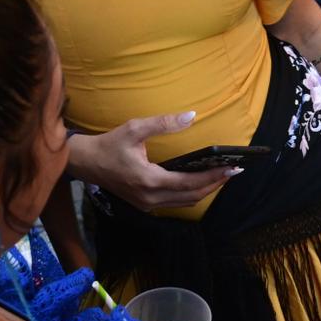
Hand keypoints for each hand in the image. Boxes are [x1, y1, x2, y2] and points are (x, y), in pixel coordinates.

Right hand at [73, 112, 235, 211]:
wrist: (87, 163)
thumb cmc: (110, 144)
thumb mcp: (135, 128)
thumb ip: (164, 123)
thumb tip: (191, 116)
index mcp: (149, 180)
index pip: (190, 183)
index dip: (213, 177)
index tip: (231, 168)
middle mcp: (151, 197)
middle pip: (192, 196)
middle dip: (214, 184)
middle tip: (233, 172)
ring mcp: (148, 204)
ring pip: (185, 202)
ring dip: (204, 190)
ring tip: (221, 176)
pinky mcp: (145, 204)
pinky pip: (175, 202)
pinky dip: (190, 193)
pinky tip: (199, 181)